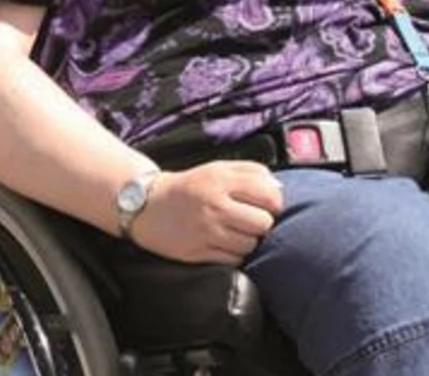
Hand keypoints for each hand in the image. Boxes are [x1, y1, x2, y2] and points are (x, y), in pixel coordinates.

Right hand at [129, 161, 282, 263]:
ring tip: (235, 233)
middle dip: (261, 225)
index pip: (269, 195)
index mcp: (221, 180)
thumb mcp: (218, 168)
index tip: (265, 206)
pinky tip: (224, 244)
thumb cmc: (190, 186)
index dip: (274, 204)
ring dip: (248, 241)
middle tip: (250, 222)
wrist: (147, 205)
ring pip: (250, 245)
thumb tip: (280, 190)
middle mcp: (214, 204)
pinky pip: (233, 260)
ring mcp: (206, 230)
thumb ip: (252, 172)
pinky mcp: (198, 252)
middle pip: (263, 223)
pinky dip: (234, 255)